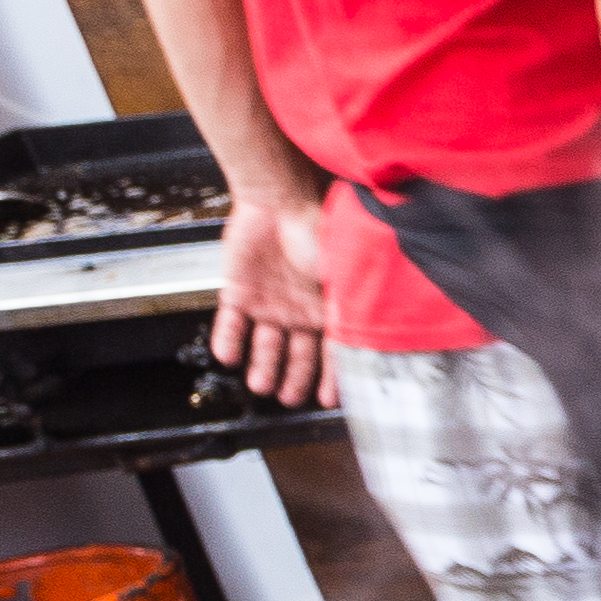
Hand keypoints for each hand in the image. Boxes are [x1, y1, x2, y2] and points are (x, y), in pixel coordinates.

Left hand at [208, 188, 334, 408]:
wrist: (277, 200)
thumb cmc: (316, 228)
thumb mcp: (343, 274)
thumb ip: (352, 306)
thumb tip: (372, 335)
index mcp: (326, 307)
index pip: (332, 351)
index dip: (332, 377)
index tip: (330, 400)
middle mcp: (298, 309)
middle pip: (296, 354)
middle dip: (293, 379)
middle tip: (288, 399)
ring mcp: (268, 302)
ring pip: (264, 345)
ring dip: (262, 366)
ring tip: (260, 385)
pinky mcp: (239, 291)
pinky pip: (230, 323)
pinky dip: (228, 341)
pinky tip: (228, 357)